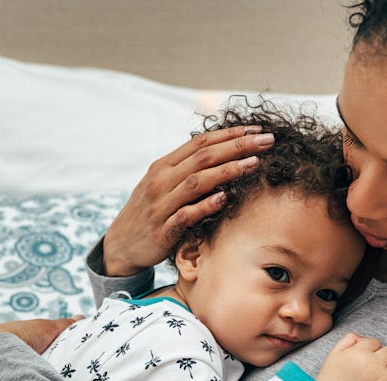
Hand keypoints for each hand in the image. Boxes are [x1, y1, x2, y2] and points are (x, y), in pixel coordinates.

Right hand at [103, 126, 274, 275]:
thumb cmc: (148, 213)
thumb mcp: (161, 186)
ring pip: (197, 182)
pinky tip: (224, 199)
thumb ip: (185, 171)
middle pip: (203, 157)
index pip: (200, 143)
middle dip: (237, 146)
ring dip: (227, 171)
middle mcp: (161, 181)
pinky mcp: (163, 229)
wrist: (120, 246)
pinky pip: (186, 215)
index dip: (229, 134)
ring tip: (253, 163)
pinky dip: (205, 206)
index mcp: (163, 167)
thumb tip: (220, 155)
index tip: (256, 129)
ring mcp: (161, 205)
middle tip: (266, 140)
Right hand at [315, 333, 386, 380]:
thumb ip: (347, 341)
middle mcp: (373, 364)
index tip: (372, 354)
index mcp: (359, 352)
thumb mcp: (333, 354)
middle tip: (385, 360)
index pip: (375, 342)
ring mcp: (382, 380)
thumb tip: (362, 338)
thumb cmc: (330, 379)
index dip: (374, 348)